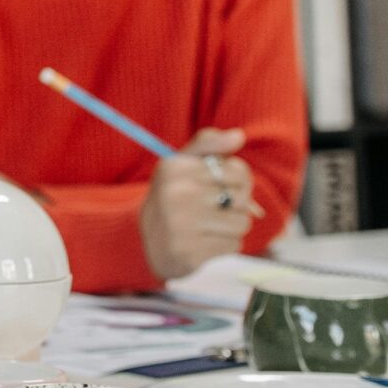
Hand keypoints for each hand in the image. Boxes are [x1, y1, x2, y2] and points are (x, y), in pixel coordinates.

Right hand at [141, 128, 258, 280]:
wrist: (145, 243)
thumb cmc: (172, 199)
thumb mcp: (181, 165)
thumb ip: (208, 144)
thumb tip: (238, 135)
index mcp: (174, 167)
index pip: (239, 171)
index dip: (234, 182)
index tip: (213, 189)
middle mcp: (176, 193)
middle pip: (243, 198)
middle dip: (233, 206)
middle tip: (210, 211)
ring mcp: (181, 224)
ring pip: (242, 223)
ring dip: (230, 228)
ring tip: (206, 228)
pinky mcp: (189, 252)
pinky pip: (232, 246)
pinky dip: (223, 247)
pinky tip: (203, 244)